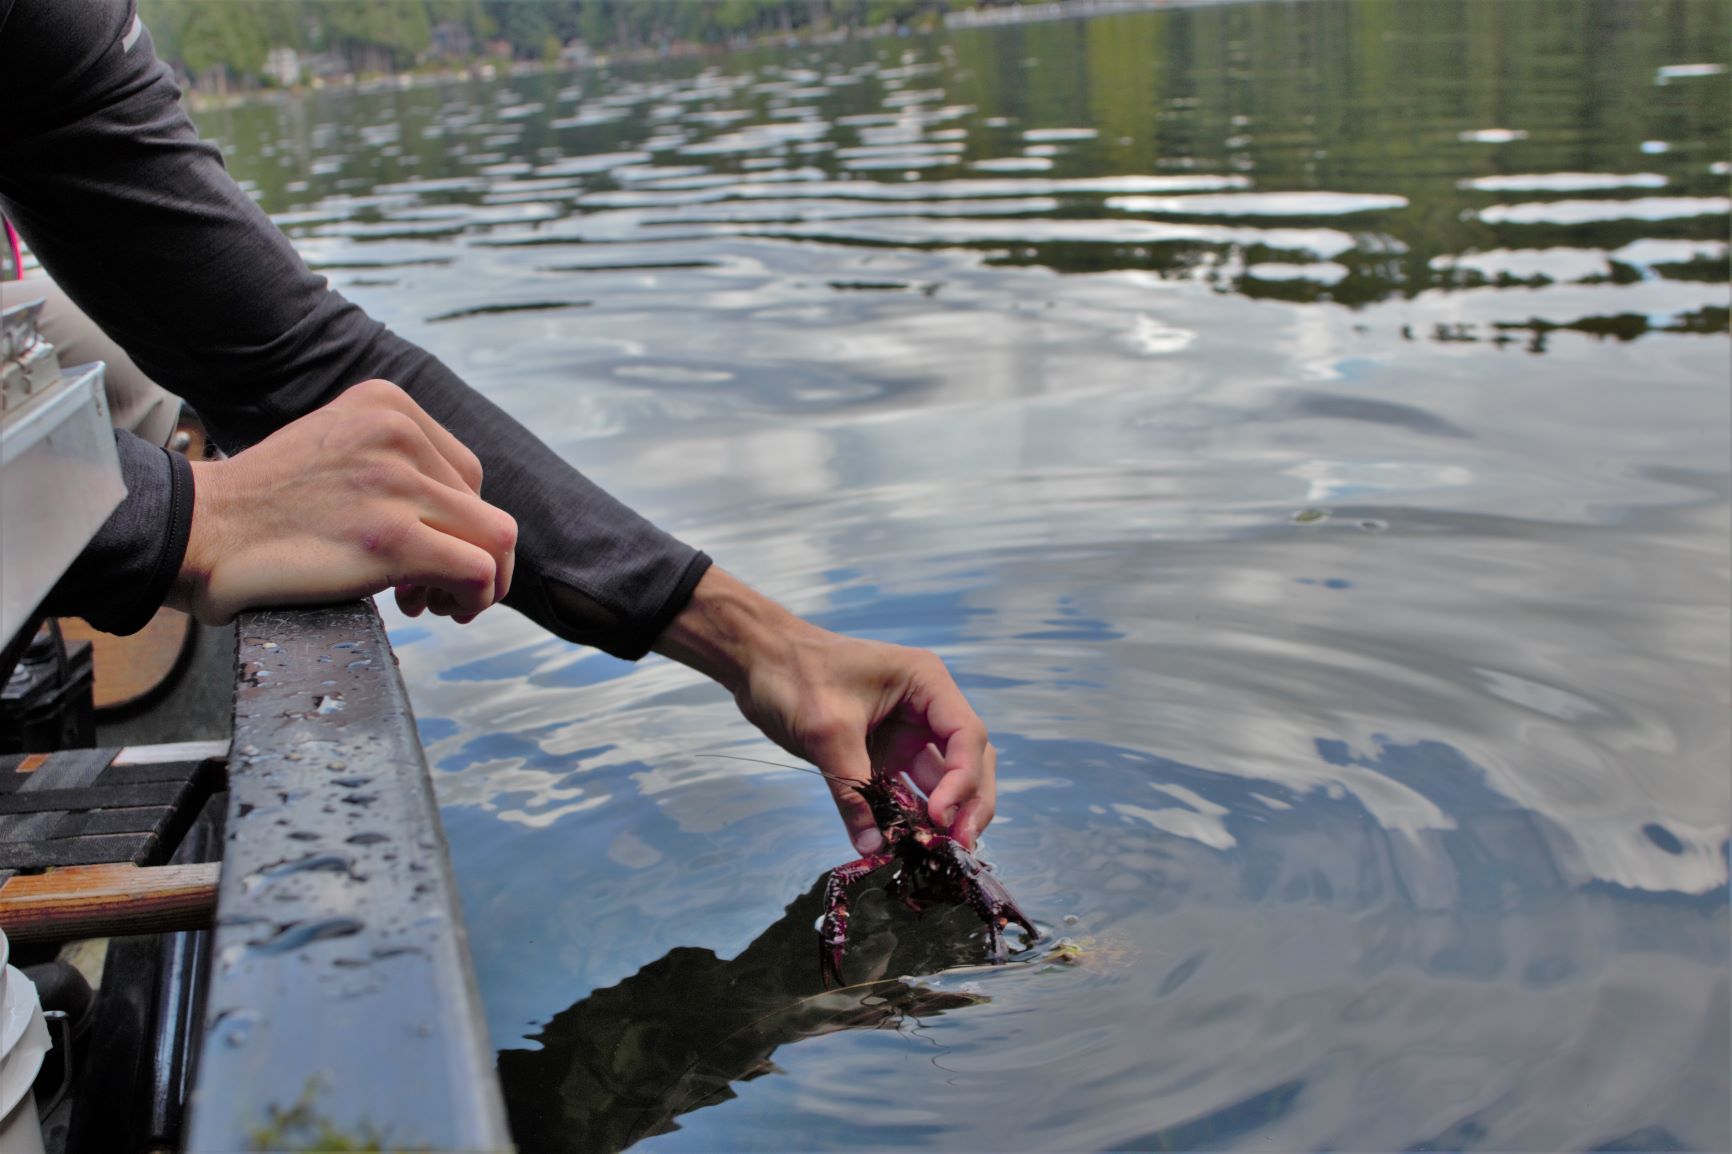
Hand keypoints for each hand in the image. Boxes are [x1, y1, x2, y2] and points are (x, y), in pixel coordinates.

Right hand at [171, 378, 516, 624]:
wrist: (198, 533)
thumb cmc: (261, 505)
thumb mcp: (334, 446)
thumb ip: (391, 460)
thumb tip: (458, 514)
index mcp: (385, 404)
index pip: (465, 472)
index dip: (454, 522)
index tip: (419, 553)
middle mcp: (397, 432)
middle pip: (482, 507)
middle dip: (463, 555)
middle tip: (420, 590)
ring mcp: (396, 484)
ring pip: (495, 539)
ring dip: (476, 582)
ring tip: (431, 603)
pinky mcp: (392, 539)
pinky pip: (476, 571)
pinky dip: (472, 598)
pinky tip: (431, 610)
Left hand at [655, 567, 995, 851]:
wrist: (757, 661)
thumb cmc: (794, 675)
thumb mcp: (826, 732)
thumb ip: (853, 790)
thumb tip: (874, 848)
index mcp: (925, 682)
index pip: (966, 736)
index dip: (963, 781)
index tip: (939, 817)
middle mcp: (926, 707)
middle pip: (968, 760)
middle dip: (969, 803)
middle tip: (959, 847)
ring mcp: (907, 732)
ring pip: (944, 780)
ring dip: (945, 815)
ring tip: (941, 853)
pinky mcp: (884, 753)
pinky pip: (908, 789)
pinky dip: (910, 816)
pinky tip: (908, 845)